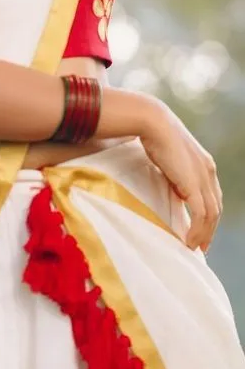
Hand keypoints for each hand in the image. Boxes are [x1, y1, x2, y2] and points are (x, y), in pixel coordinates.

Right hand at [139, 101, 221, 251]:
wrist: (153, 121)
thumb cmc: (154, 133)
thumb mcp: (169, 156)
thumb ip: (175, 172)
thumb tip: (172, 185)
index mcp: (205, 163)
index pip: (213, 195)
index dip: (209, 215)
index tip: (200, 229)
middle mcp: (209, 171)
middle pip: (216, 208)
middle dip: (210, 229)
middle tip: (200, 246)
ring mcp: (203, 177)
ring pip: (211, 215)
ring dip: (204, 234)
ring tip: (193, 247)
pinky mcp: (193, 184)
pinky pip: (201, 215)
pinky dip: (198, 231)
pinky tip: (189, 241)